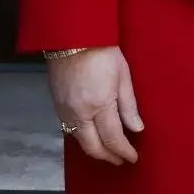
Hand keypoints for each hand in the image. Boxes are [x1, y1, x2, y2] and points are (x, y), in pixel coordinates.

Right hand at [47, 47, 143, 165]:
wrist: (70, 34)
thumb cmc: (100, 49)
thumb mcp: (122, 74)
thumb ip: (128, 105)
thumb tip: (136, 128)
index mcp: (99, 104)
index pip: (113, 138)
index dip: (124, 151)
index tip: (132, 157)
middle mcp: (79, 112)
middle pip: (93, 146)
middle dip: (108, 157)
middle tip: (120, 159)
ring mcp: (65, 109)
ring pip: (79, 140)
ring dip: (94, 149)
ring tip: (107, 150)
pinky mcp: (56, 104)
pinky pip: (69, 128)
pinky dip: (82, 136)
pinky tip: (91, 134)